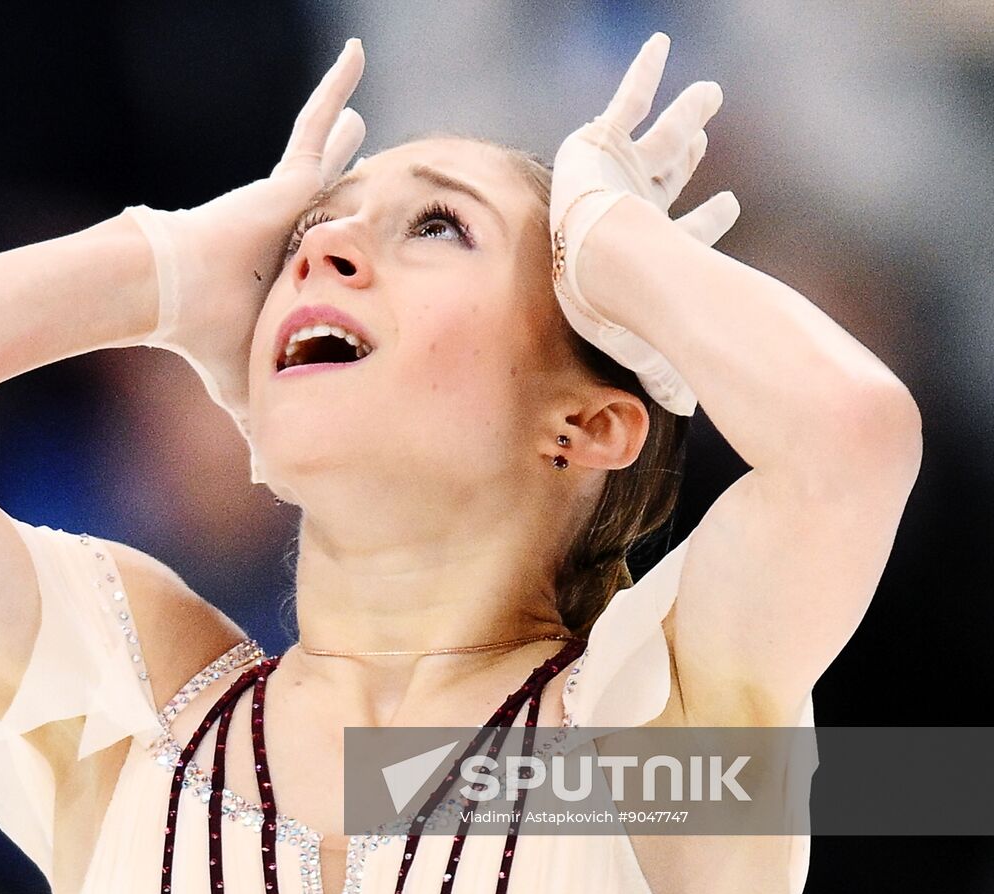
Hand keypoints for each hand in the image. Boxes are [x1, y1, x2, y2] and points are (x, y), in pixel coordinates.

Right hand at [123, 39, 366, 468]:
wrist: (169, 294)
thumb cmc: (201, 338)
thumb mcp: (247, 382)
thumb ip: (262, 422)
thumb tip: (268, 485)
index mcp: (282, 268)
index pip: (319, 251)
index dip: (335, 243)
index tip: (351, 238)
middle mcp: (287, 227)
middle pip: (328, 198)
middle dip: (346, 180)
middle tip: (368, 158)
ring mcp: (287, 197)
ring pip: (324, 154)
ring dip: (340, 130)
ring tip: (364, 107)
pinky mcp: (286, 177)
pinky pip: (315, 123)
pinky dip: (335, 88)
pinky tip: (357, 52)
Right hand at [549, 32, 737, 415]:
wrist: (593, 260)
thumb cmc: (615, 303)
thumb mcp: (650, 338)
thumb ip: (669, 368)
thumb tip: (692, 416)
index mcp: (645, 246)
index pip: (681, 230)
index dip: (706, 222)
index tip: (731, 209)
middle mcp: (633, 206)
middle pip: (670, 178)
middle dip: (689, 160)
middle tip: (710, 139)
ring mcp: (618, 174)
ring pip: (660, 138)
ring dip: (685, 117)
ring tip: (712, 96)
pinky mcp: (601, 145)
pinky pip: (625, 101)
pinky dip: (643, 74)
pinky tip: (663, 47)